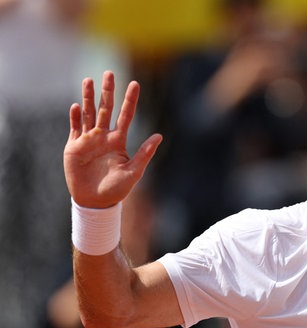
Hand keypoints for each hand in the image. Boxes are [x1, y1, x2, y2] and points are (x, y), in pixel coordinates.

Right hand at [64, 71, 161, 207]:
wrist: (95, 202)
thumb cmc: (116, 189)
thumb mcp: (134, 171)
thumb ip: (145, 153)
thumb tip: (159, 135)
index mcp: (119, 141)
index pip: (126, 115)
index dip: (130, 100)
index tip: (135, 83)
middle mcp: (103, 137)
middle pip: (105, 109)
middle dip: (107, 91)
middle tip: (109, 72)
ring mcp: (88, 140)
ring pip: (88, 113)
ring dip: (87, 97)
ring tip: (88, 80)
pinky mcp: (74, 147)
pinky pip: (74, 128)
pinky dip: (75, 117)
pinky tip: (76, 106)